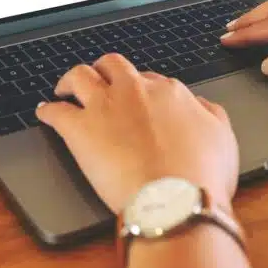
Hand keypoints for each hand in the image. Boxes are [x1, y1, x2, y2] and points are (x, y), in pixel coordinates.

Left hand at [36, 53, 238, 213]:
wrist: (175, 201)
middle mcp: (135, 91)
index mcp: (169, 92)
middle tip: (99, 81)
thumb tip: (200, 106)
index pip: (149, 79)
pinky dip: (48, 110)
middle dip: (104, 71)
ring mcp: (105, 107)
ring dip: (70, 80)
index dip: (140, 88)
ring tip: (65, 88)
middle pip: (112, 66)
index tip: (136, 99)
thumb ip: (210, 115)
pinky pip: (56, 111)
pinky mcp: (80, 130)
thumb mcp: (222, 139)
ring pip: (79, 75)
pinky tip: (44, 113)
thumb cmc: (201, 178)